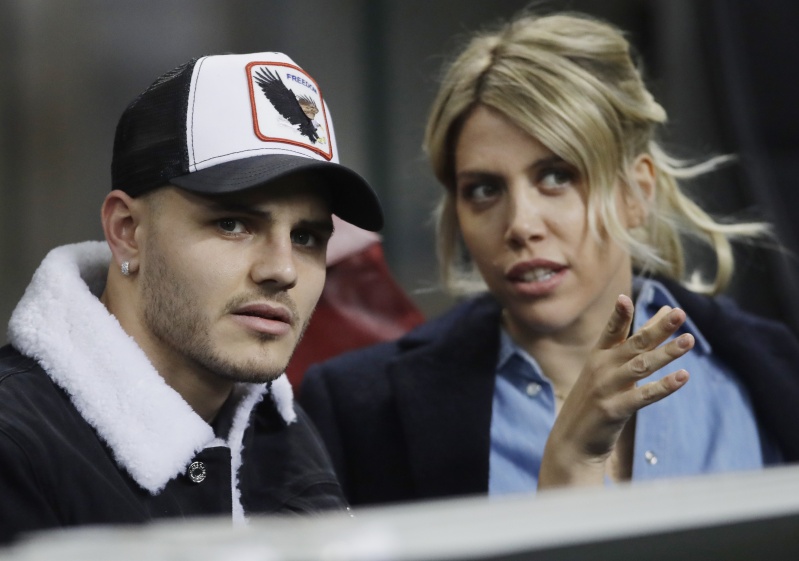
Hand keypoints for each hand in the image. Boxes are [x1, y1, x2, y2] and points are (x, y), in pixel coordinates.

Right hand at [538, 294, 693, 488]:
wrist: (573, 441)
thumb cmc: (596, 400)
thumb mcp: (610, 370)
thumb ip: (635, 343)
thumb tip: (662, 315)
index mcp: (598, 356)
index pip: (612, 330)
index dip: (619, 314)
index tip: (625, 298)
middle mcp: (601, 368)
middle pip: (633, 344)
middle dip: (657, 328)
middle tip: (679, 314)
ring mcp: (606, 389)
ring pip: (641, 366)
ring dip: (666, 353)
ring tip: (688, 340)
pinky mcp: (614, 410)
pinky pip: (643, 396)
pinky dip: (664, 386)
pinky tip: (683, 377)